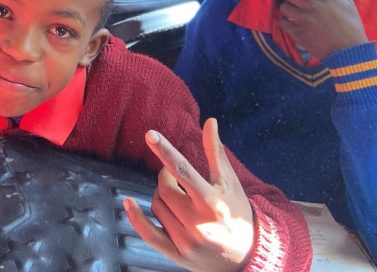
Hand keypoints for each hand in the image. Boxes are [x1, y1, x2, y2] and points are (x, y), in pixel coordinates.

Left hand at [126, 118, 254, 271]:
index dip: (165, 151)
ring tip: (175, 194)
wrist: (248, 256)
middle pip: (165, 189)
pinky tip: (128, 204)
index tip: (150, 134)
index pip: (182, 171)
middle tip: (174, 175)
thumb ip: (215, 152)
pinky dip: (136, 218)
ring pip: (157, 207)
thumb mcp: (230, 182)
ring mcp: (187, 241)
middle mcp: (198, 223)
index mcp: (212, 201)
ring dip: (160, 195)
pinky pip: (149, 235)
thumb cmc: (238, 213)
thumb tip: (210, 121)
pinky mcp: (178, 255)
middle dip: (165, 176)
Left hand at [276, 0, 367, 59]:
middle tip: (295, 2)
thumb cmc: (350, 22)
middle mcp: (310, 4)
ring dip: (288, 10)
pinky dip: (286, 23)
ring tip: (296, 13)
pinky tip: (295, 24)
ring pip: (284, 8)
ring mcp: (303, 19)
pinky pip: (283, 23)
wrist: (349, 50)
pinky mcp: (298, 33)